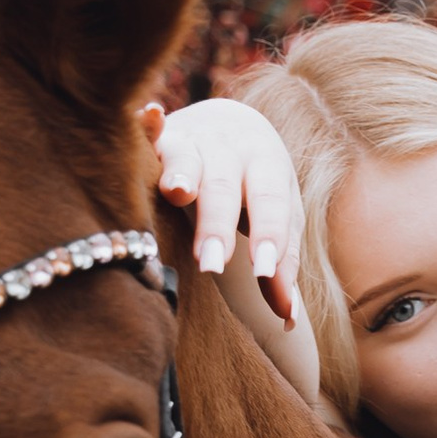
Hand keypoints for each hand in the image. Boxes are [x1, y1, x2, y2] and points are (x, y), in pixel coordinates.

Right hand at [139, 96, 302, 324]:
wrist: (226, 121)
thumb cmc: (254, 186)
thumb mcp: (277, 218)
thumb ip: (281, 264)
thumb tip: (288, 318)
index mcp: (267, 167)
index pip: (270, 203)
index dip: (268, 235)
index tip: (263, 272)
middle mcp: (231, 148)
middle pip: (225, 186)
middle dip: (217, 223)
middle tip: (212, 264)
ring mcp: (193, 138)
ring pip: (187, 157)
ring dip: (182, 173)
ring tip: (176, 192)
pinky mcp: (157, 136)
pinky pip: (149, 131)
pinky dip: (147, 125)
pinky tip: (148, 119)